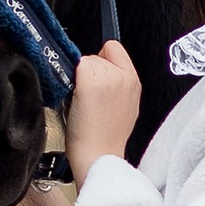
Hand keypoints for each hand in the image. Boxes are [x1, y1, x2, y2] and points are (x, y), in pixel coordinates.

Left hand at [65, 41, 139, 184]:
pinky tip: (75, 99)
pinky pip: (75, 66)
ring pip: (85, 60)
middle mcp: (124, 76)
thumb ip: (118, 85)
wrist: (99, 156)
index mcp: (134, 82)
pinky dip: (70, 80)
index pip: (114, 48)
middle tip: (90, 98)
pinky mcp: (90, 81)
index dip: (103, 60)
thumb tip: (102, 72)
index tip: (98, 77)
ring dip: (80, 77)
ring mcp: (107, 77)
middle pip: (97, 55)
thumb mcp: (125, 107)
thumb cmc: (106, 139)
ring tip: (83, 102)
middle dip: (91, 71)